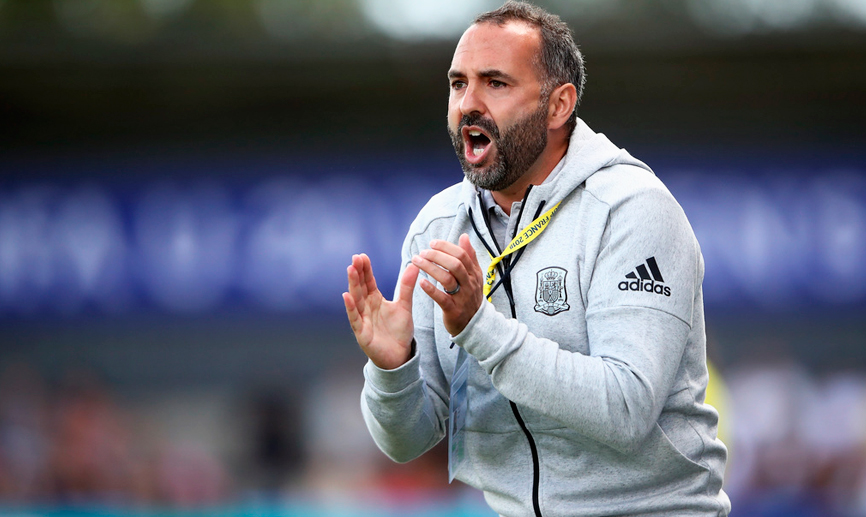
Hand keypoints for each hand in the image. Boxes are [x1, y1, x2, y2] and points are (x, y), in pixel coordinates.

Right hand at [343, 253, 418, 369]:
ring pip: (356, 299)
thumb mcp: (405, 306)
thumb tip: (414, 264)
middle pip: (360, 287)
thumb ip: (406, 286)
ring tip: (350, 270)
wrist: (400, 355)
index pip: (369, 281)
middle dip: (358, 273)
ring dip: (353, 285)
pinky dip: (350, 307)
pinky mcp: (361, 332)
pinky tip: (346, 295)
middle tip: (355, 258)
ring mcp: (362, 319)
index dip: (366, 269)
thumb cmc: (399, 331)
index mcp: (375, 300)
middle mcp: (366, 307)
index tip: (362, 256)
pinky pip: (354, 318)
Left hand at [411, 234, 482, 335]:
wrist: (475, 324)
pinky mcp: (454, 310)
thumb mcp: (474, 276)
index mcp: (474, 274)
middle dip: (437, 255)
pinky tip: (420, 282)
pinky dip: (430, 289)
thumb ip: (469, 257)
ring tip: (417, 261)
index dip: (446, 247)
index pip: (462, 255)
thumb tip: (464, 237)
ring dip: (430, 268)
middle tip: (423, 252)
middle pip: (455, 265)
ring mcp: (462, 298)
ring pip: (447, 279)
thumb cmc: (469, 296)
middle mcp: (469, 284)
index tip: (432, 243)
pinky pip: (442, 298)